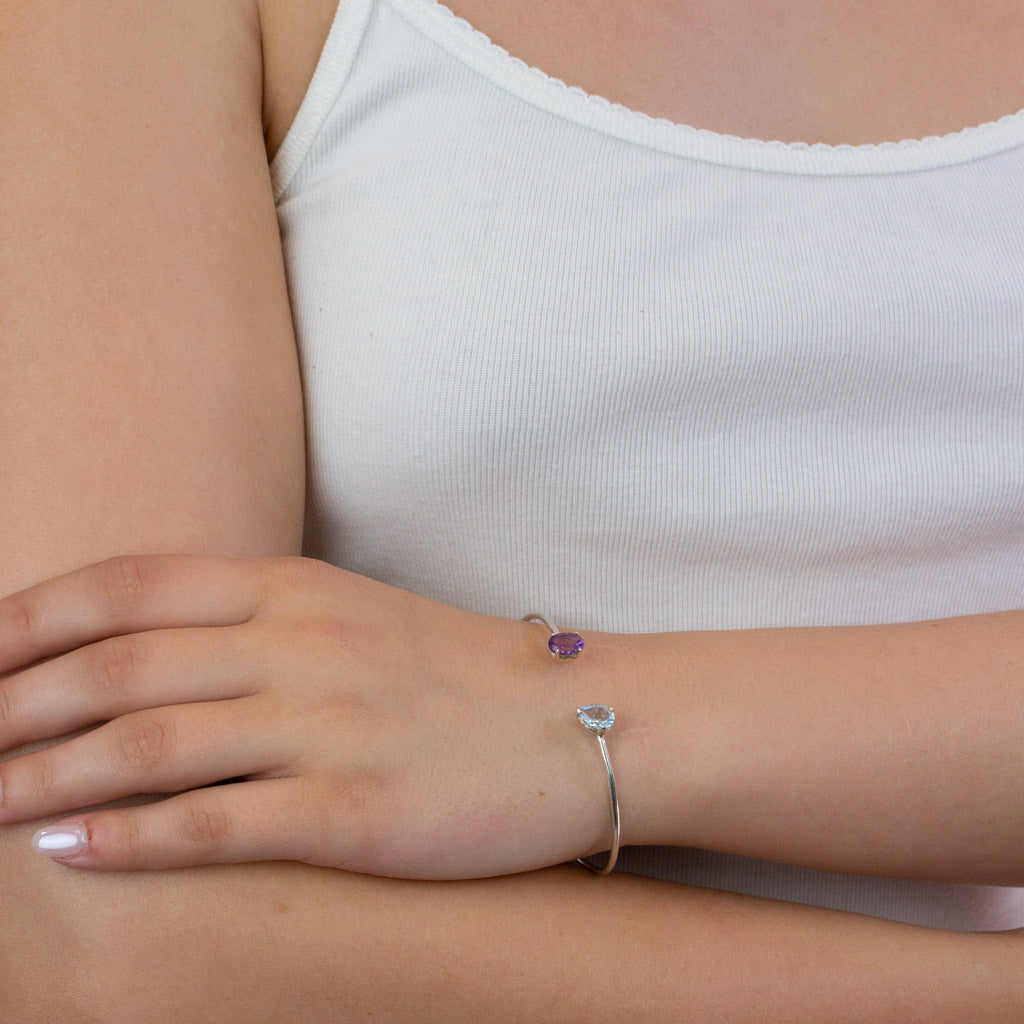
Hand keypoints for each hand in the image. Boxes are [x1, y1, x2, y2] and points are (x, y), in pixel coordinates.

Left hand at [0, 555, 616, 876]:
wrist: (575, 721)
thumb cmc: (462, 671)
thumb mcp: (357, 615)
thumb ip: (263, 623)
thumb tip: (158, 650)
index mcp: (297, 590)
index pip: (134, 587)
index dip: (35, 617)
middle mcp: (300, 646)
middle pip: (119, 668)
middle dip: (13, 703)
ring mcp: (326, 726)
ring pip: (149, 747)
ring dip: (43, 774)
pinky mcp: (354, 809)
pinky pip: (216, 824)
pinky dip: (129, 839)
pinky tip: (68, 850)